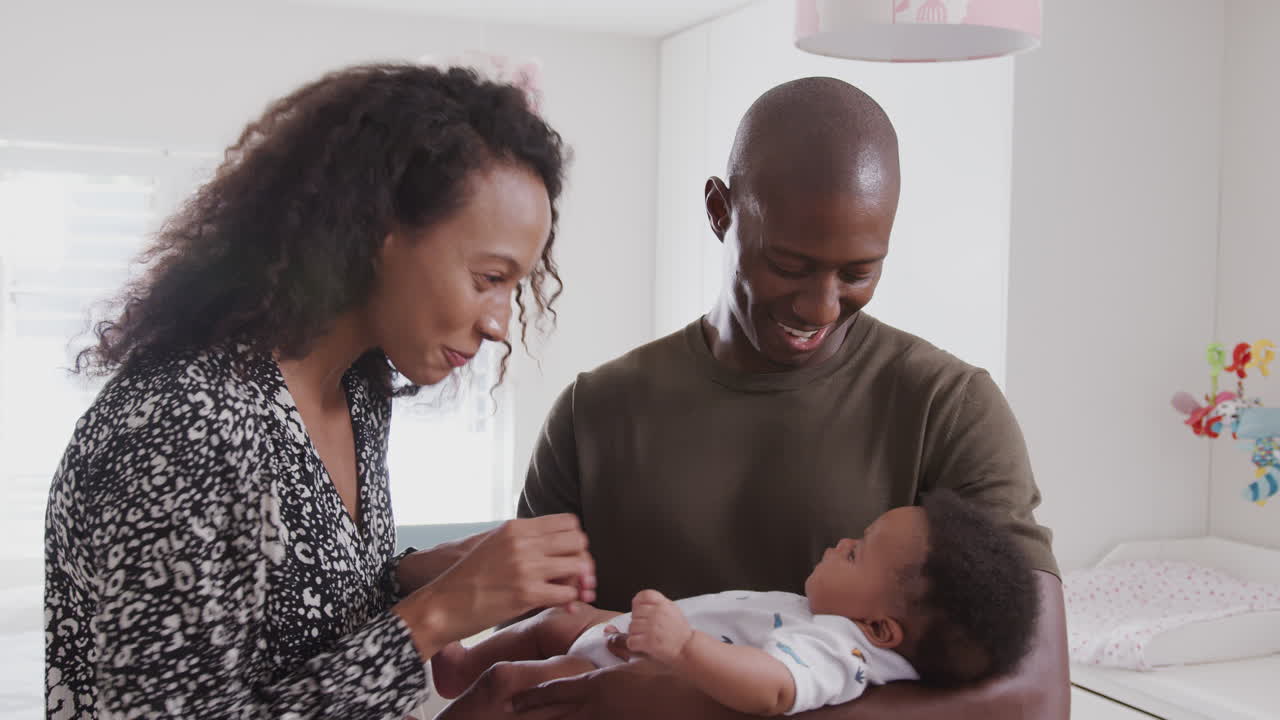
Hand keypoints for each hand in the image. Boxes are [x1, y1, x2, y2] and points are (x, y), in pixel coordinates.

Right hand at [392, 514, 595, 656]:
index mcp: (516, 528)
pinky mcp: (526, 594)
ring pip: (578, 566)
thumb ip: (525, 542)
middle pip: (578, 541)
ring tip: (573, 591)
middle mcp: (523, 543)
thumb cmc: (468, 578)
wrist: (443, 604)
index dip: (575, 539)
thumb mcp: (495, 545)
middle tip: (577, 575)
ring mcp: (526, 567)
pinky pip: (568, 593)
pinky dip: (570, 600)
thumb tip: (558, 550)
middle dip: (583, 559)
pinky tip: (562, 604)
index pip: (569, 522)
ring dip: (579, 581)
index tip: (570, 555)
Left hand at [510, 661, 736, 719]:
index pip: (556, 690)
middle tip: (506, 712)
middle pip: (555, 713)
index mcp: (600, 685)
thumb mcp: (646, 656)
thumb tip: (611, 635)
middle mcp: (599, 708)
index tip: (511, 700)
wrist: (699, 706)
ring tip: (528, 719)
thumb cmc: (674, 678)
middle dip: (532, 713)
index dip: (532, 696)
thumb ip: (623, 646)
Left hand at [626, 589, 692, 664]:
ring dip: (636, 634)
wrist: (687, 647)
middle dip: (637, 621)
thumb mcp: (673, 610)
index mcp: (663, 604)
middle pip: (635, 613)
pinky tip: (642, 645)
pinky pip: (631, 641)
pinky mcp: (649, 642)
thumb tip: (638, 603)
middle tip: (645, 629)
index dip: (638, 604)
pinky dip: (634, 645)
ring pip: (631, 627)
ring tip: (645, 638)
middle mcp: (656, 613)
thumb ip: (658, 604)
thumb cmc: (680, 631)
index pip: (643, 596)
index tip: (640, 611)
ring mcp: (652, 627)